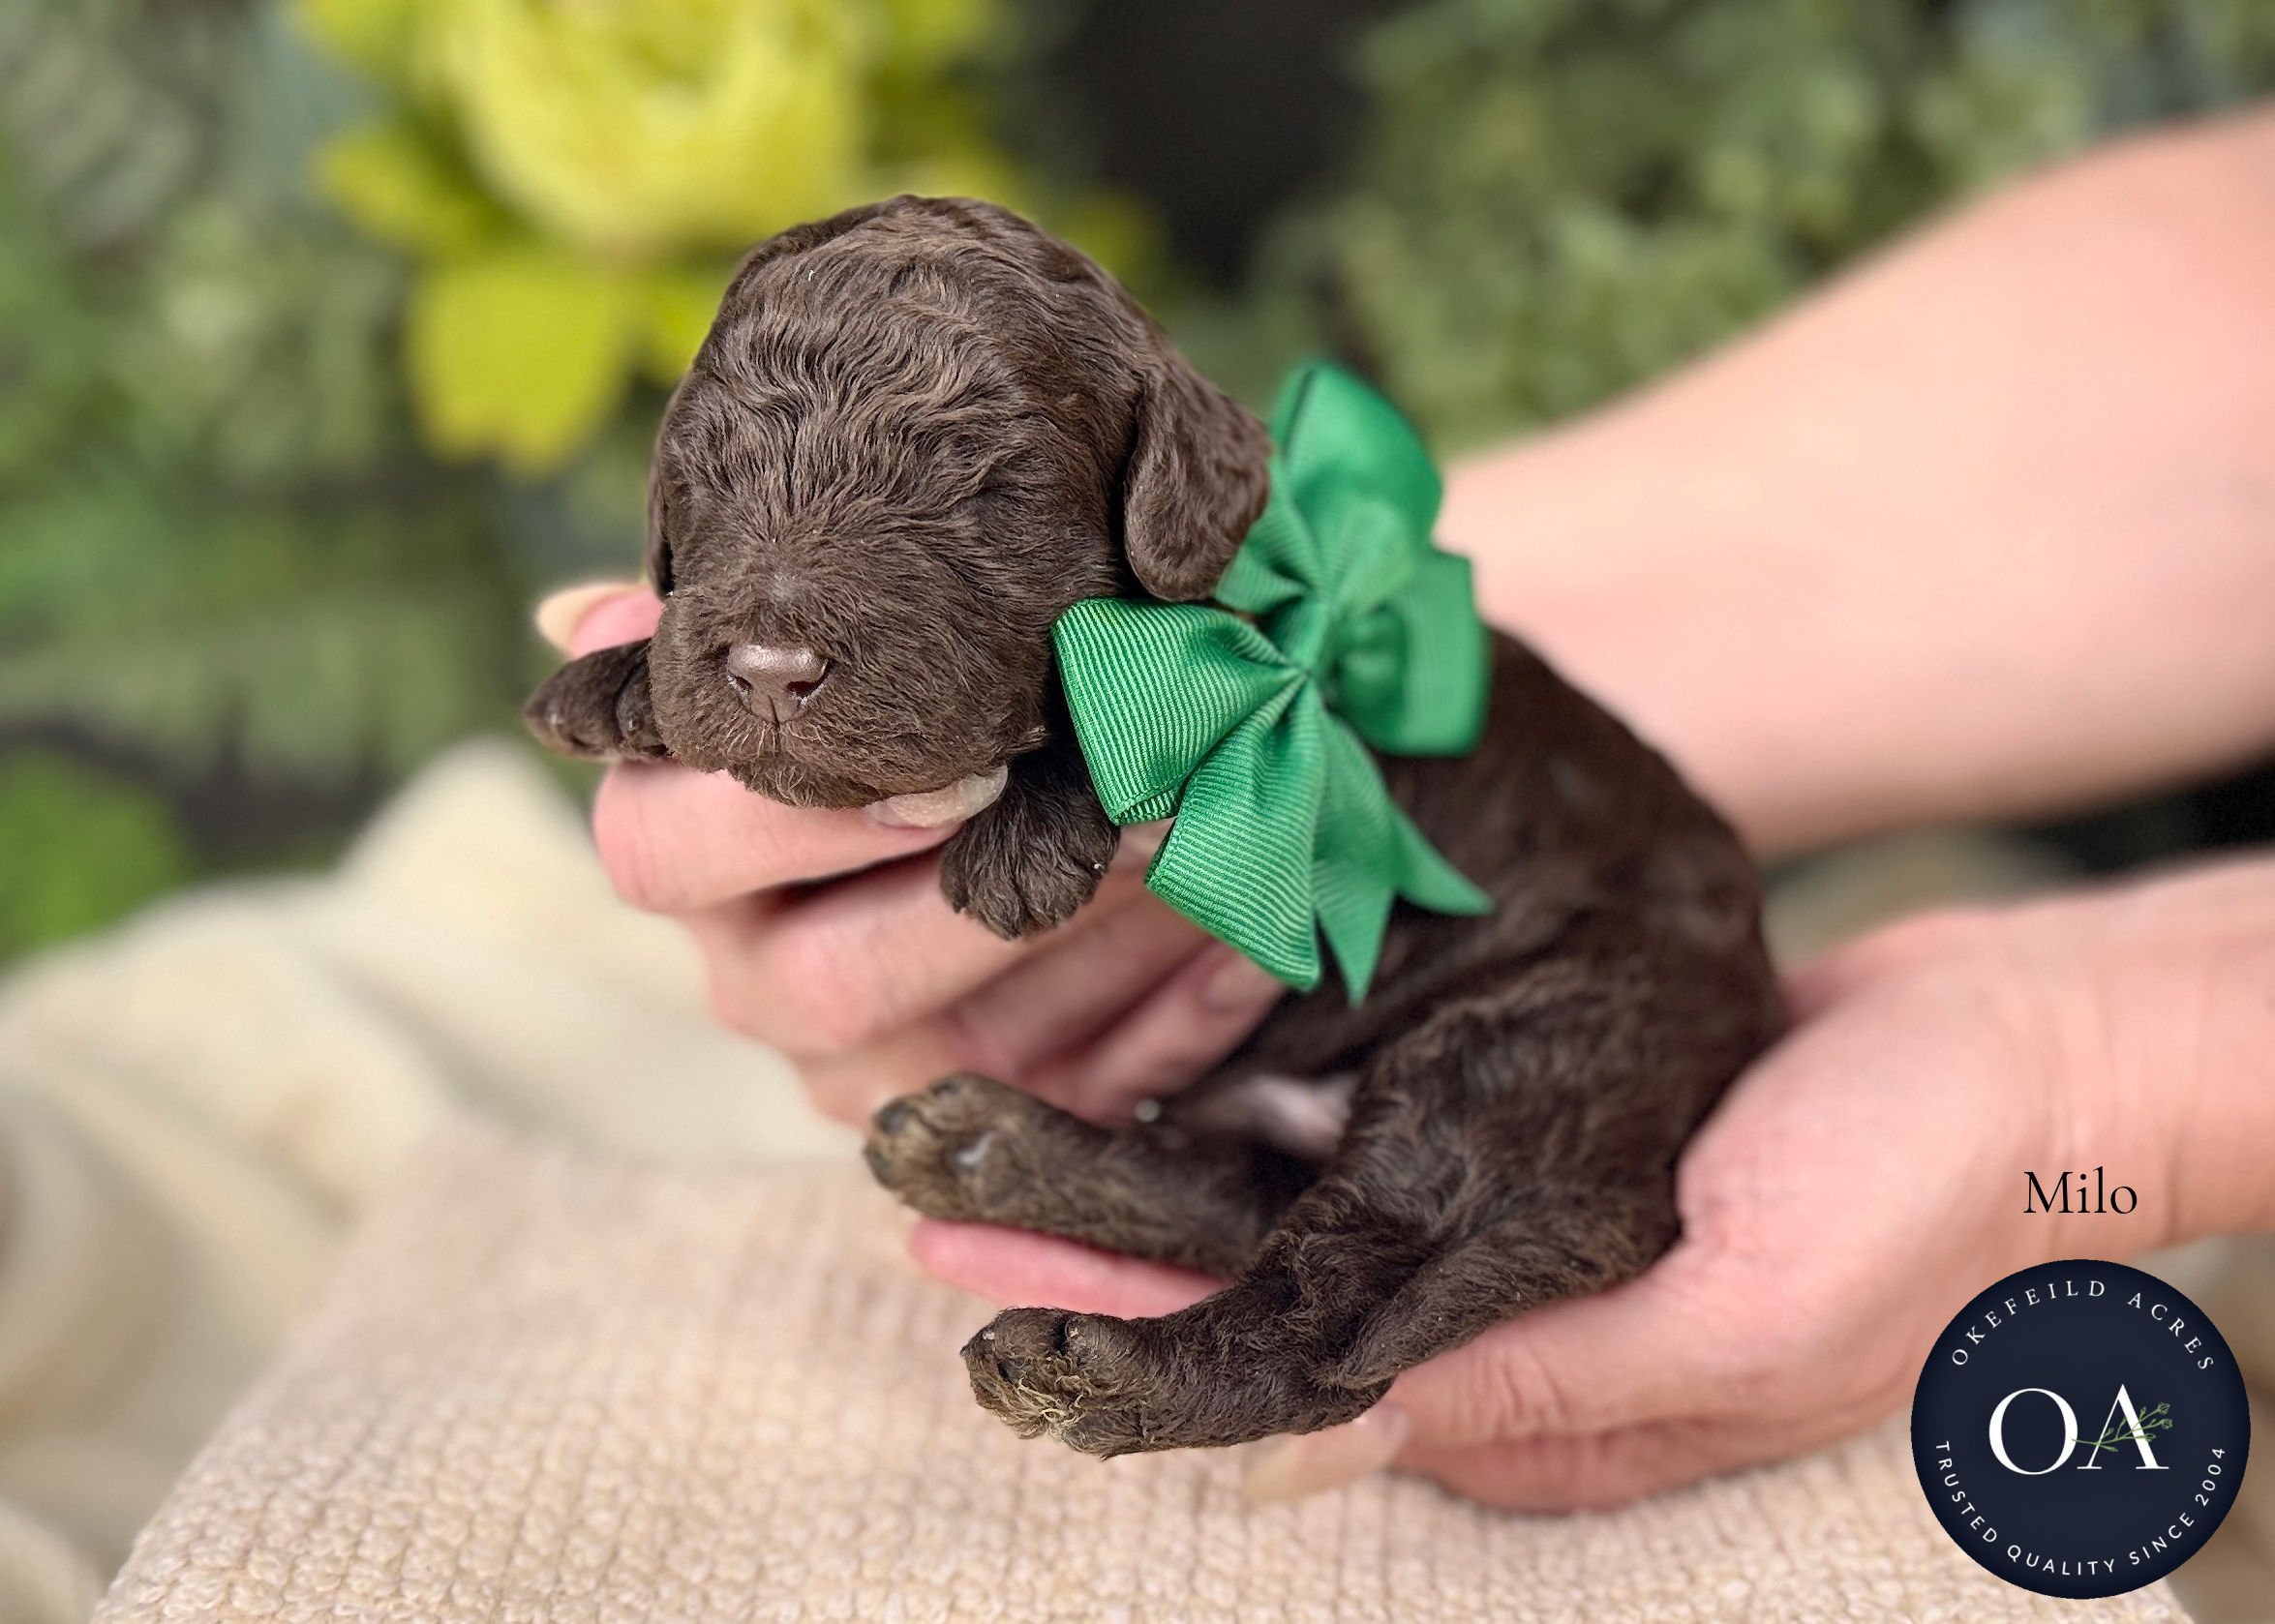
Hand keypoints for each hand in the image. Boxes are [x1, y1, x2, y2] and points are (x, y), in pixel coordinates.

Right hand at [545, 584, 1288, 1125]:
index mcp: (682, 861)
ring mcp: (866, 1079)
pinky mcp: (984, 1134)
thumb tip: (575, 619)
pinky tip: (1256, 931)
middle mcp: (753, 985)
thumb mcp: (826, 654)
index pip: (665, 848)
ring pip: (974, 1051)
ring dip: (1117, 945)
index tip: (961, 759)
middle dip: (996, 896)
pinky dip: (1184, 1017)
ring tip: (1227, 838)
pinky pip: (1088, 1101)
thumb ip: (708, 640)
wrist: (1022, 807)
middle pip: (829, 981)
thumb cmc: (918, 702)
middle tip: (1138, 800)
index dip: (807, 809)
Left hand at [915, 876, 2262, 1507]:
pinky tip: (1135, 1053)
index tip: (985, 1314)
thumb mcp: (1750, 1308)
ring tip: (981, 1130)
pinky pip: (1345, 1143)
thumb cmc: (1924, 1187)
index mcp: (1538, 1404)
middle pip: (1243, 1306)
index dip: (1129, 1360)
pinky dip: (1234, 1106)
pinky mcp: (1516, 1149)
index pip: (1287, 1400)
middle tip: (927, 1195)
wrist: (2031, 1061)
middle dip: (1085, 1257)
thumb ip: (1534, 1383)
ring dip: (1130, 1173)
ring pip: (1273, 1219)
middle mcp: (1495, 1334)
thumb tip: (1307, 1458)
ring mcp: (1505, 1243)